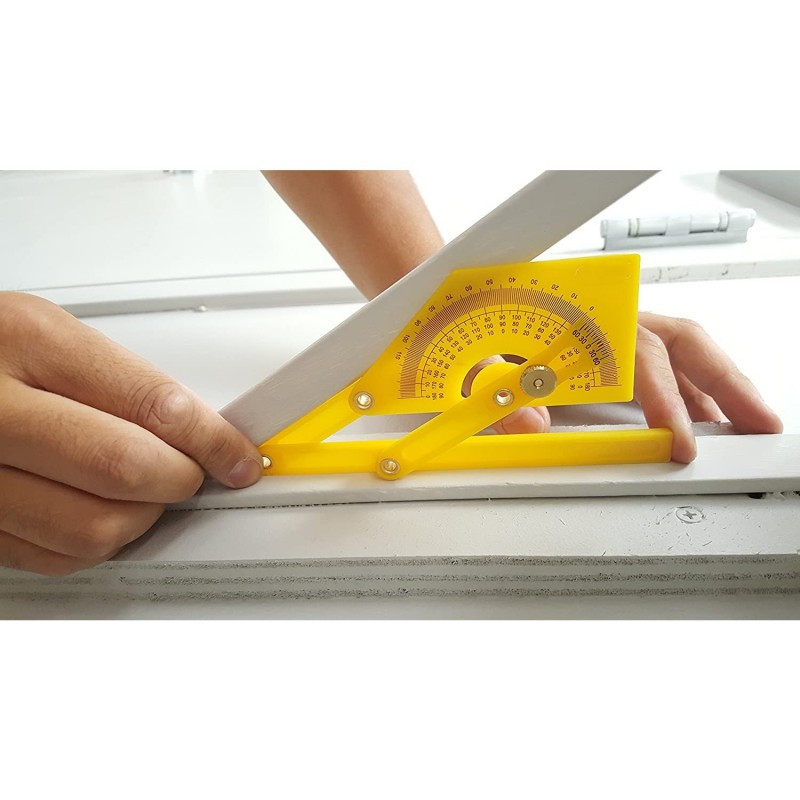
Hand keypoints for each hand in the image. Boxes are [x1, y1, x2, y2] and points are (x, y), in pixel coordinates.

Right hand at [0, 293, 262, 575]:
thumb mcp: (42, 332)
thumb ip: (117, 380)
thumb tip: (197, 429)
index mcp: (23, 342)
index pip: (149, 405)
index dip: (211, 440)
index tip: (238, 457)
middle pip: (123, 473)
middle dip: (178, 481)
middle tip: (191, 472)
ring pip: (90, 529)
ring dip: (139, 518)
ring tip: (142, 491)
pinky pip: (50, 557)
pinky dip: (92, 543)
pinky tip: (96, 511)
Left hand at [463, 313, 781, 462]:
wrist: (463, 295)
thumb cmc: (473, 322)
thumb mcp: (471, 356)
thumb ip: (494, 384)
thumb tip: (530, 422)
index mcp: (575, 318)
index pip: (637, 356)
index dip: (664, 399)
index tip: (679, 442)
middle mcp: (606, 318)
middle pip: (682, 341)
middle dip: (725, 383)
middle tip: (759, 424)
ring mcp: (615, 329)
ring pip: (683, 349)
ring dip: (719, 385)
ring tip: (748, 423)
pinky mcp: (615, 343)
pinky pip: (667, 361)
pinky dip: (693, 388)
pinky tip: (706, 417)